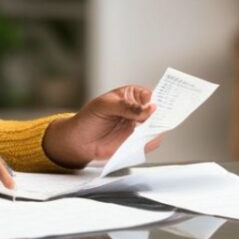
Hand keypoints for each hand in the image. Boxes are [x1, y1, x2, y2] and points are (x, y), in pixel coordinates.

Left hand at [42, 85, 156, 168]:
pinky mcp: (139, 142)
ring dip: (154, 131)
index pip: (151, 95)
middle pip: (159, 112)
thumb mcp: (104, 106)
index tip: (153, 107)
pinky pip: (151, 142)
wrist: (80, 141)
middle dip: (159, 117)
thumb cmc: (89, 118)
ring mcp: (141, 127)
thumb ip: (127, 106)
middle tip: (150, 121)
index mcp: (132, 96)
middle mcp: (140, 111)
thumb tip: (149, 108)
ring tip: (141, 132)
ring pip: (158, 128)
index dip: (155, 101)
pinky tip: (138, 141)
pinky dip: (148, 143)